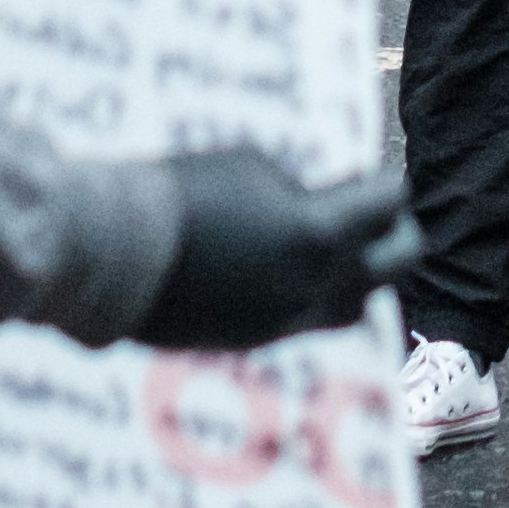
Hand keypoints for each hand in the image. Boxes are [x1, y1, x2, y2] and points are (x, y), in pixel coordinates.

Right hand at [130, 149, 420, 350]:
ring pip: (355, 305)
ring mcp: (284, 320)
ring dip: (360, 274)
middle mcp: (312, 286)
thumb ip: (301, 189)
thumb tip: (322, 203)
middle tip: (380, 212)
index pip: (387, 206)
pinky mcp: (253, 340)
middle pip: (394, 266)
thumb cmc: (180, 192)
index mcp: (318, 236)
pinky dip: (313, 293)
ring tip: (341, 246)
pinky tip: (291, 268)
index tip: (378, 173)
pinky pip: (307, 320)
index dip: (387, 184)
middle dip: (395, 233)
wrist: (113, 252)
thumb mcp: (252, 167)